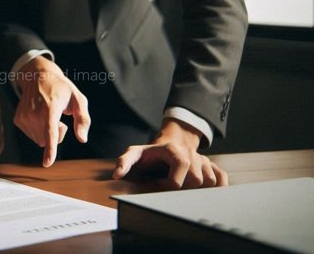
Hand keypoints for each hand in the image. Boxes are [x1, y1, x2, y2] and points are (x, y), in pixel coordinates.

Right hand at [13, 56, 90, 166]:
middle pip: (47, 140)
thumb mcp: (78, 99)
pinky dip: (37, 129)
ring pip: (39, 140)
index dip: (50, 149)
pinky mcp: (18, 119)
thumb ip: (83, 119)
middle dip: (56, 134)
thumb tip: (82, 139)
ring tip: (47, 114)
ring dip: (46, 132)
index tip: (47, 163)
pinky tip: (38, 115)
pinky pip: (32, 136)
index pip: (50, 131)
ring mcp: (24, 116)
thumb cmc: (61, 88)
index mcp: (50, 108)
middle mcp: (34, 113)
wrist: (37, 76)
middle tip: (58, 117)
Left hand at [112, 118, 227, 188]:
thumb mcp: (135, 154)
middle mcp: (191, 154)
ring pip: (210, 181)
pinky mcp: (211, 165)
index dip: (169, 185)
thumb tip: (117, 175)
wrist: (167, 146)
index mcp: (173, 150)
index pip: (180, 174)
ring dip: (198, 189)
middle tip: (172, 187)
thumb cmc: (150, 154)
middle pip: (197, 180)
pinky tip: (203, 191)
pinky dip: (217, 187)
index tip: (160, 185)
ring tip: (183, 187)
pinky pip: (222, 178)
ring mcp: (202, 159)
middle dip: (184, 188)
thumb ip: (124, 161)